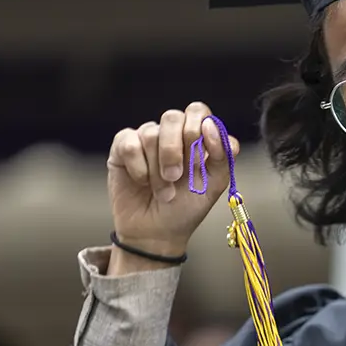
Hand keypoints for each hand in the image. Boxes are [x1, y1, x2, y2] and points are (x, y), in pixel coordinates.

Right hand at [106, 101, 238, 265]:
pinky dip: (139, 168)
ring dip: (158, 169)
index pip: (198, 111)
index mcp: (196, 137)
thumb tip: (211, 126)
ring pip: (150, 134)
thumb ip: (223, 155)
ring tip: (163, 192)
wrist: (157, 233)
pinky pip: (129, 144)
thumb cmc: (186, 208)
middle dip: (175, 150)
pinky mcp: (123, 148)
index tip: (200, 156)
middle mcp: (171, 134)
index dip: (199, 128)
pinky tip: (142, 183)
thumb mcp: (214, 184)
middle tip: (177, 177)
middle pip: (172, 117)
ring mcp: (146, 139)